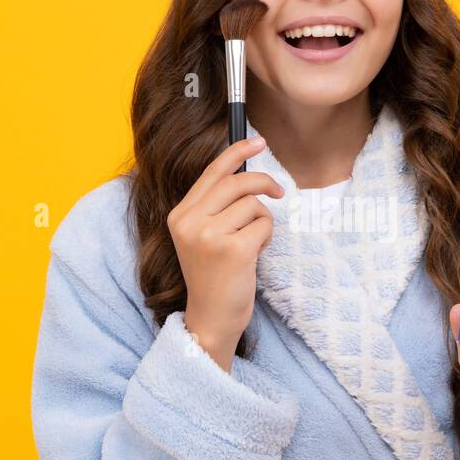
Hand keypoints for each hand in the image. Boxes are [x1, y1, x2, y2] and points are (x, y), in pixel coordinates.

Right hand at [168, 136, 283, 370]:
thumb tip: (247, 173)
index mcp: (180, 215)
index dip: (237, 152)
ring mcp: (209, 236)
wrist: (211, 317)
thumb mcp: (204, 236)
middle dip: (264, 183)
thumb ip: (216, 206)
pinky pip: (264, 225)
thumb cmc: (215, 275)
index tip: (259, 141)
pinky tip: (255, 254)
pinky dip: (267, 237)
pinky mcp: (233, 250)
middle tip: (279, 192)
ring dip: (263, 222)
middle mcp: (189, 222)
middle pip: (237, 183)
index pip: (212, 173)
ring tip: (253, 243)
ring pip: (254, 205)